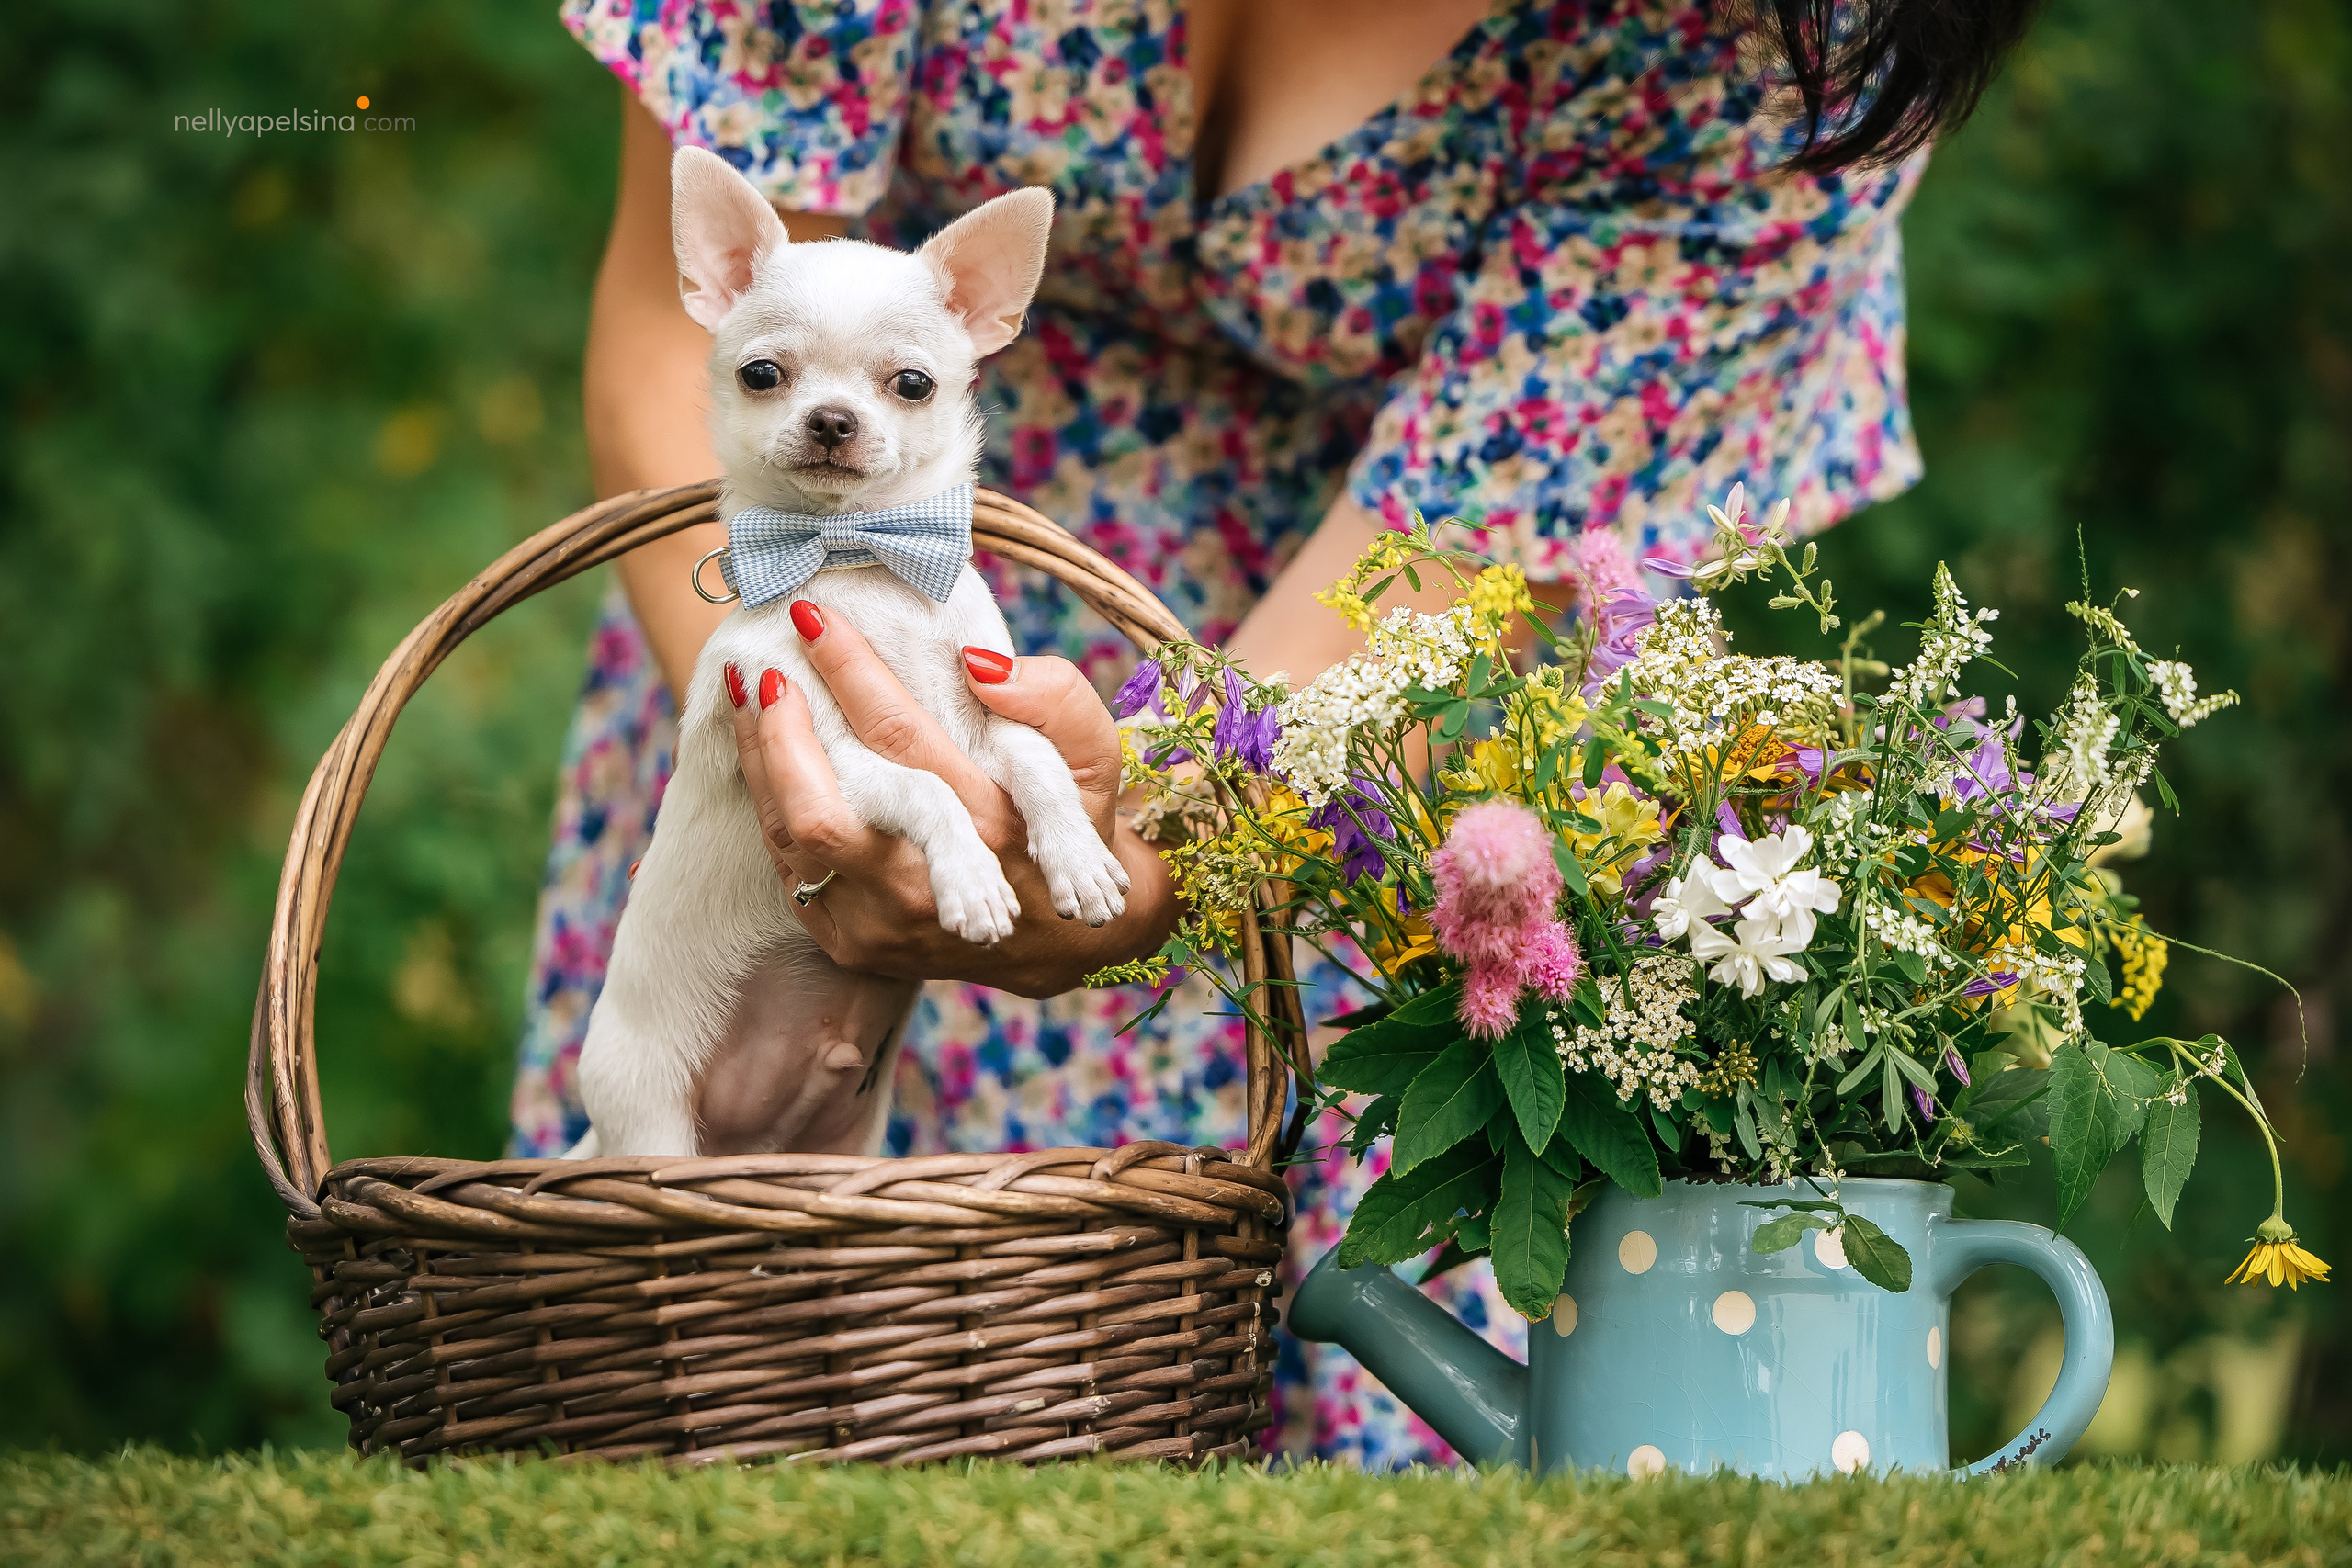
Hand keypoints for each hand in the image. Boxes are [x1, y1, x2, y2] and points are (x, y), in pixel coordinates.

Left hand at [725, 610, 1177, 996]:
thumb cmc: (1074, 820)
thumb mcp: (1093, 753)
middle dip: (778, 729)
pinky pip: (788, 869)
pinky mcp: (853, 944)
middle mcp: (930, 883)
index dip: (846, 669)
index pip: (896, 736)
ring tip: (750, 699)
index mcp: (989, 824)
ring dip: (758, 760)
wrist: (1066, 934)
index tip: (813, 616)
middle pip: (820, 806)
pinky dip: (769, 806)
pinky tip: (766, 761)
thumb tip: (974, 662)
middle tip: (765, 669)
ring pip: (791, 838)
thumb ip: (1050, 696)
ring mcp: (885, 922)